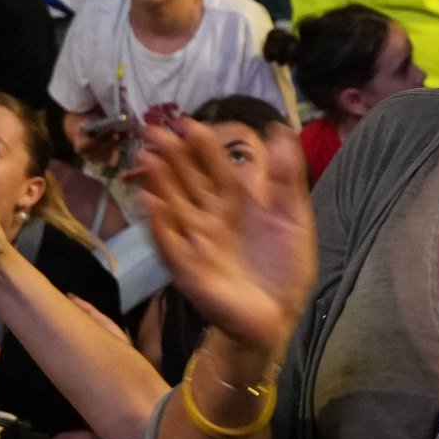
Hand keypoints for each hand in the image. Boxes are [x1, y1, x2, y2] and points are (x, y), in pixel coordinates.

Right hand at [136, 112, 317, 361]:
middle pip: (187, 181)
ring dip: (157, 183)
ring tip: (145, 158)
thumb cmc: (284, 267)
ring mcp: (197, 242)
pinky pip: (171, 245)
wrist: (278, 317)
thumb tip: (281, 130)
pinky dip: (160, 226)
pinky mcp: (189, 269)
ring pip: (173, 206)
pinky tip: (150, 204)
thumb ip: (287, 177)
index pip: (216, 167)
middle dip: (171, 156)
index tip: (189, 122)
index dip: (202, 145)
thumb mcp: (294, 217)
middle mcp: (211, 217)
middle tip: (154, 131)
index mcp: (237, 202)